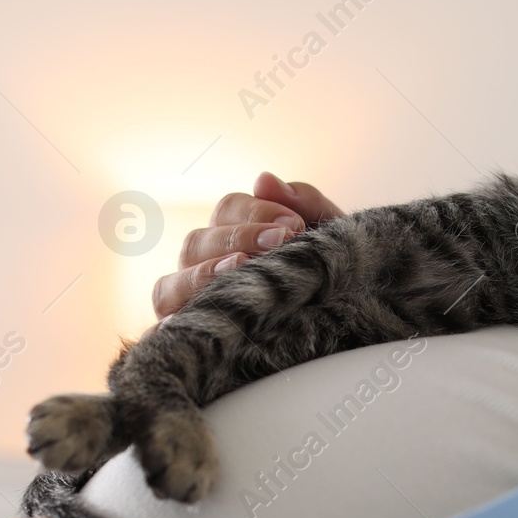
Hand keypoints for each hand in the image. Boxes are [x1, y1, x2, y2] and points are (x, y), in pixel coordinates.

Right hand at [152, 171, 343, 317]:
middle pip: (195, 242)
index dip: (255, 211)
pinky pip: (163, 330)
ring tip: (239, 268)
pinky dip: (168, 324)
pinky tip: (180, 325)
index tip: (294, 225)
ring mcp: (191, 303)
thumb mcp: (331, 240)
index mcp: (234, 236)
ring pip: (170, 283)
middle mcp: (205, 266)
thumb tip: (263, 180)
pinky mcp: (190, 337)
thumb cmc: (333, 281)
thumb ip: (306, 204)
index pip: (226, 210)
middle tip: (279, 242)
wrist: (354, 326)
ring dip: (202, 275)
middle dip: (236, 238)